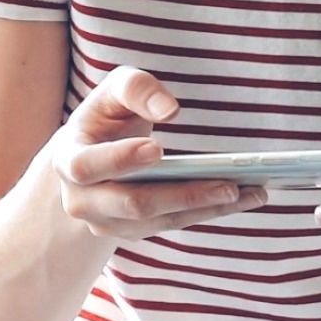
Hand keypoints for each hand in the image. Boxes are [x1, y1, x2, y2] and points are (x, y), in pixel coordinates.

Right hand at [44, 67, 262, 240]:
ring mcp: (107, 222)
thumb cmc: (107, 118)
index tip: (157, 149)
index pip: (88, 166)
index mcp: (69, 159)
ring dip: (207, 208)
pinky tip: (244, 197)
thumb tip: (169, 109)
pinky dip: (209, 212)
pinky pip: (172, 224)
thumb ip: (136, 88)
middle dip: (184, 195)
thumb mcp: (114, 91)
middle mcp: (83, 200)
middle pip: (133, 204)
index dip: (120, 160)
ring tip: (251, 192)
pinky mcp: (133, 232)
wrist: (90, 157)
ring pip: (160, 220)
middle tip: (229, 184)